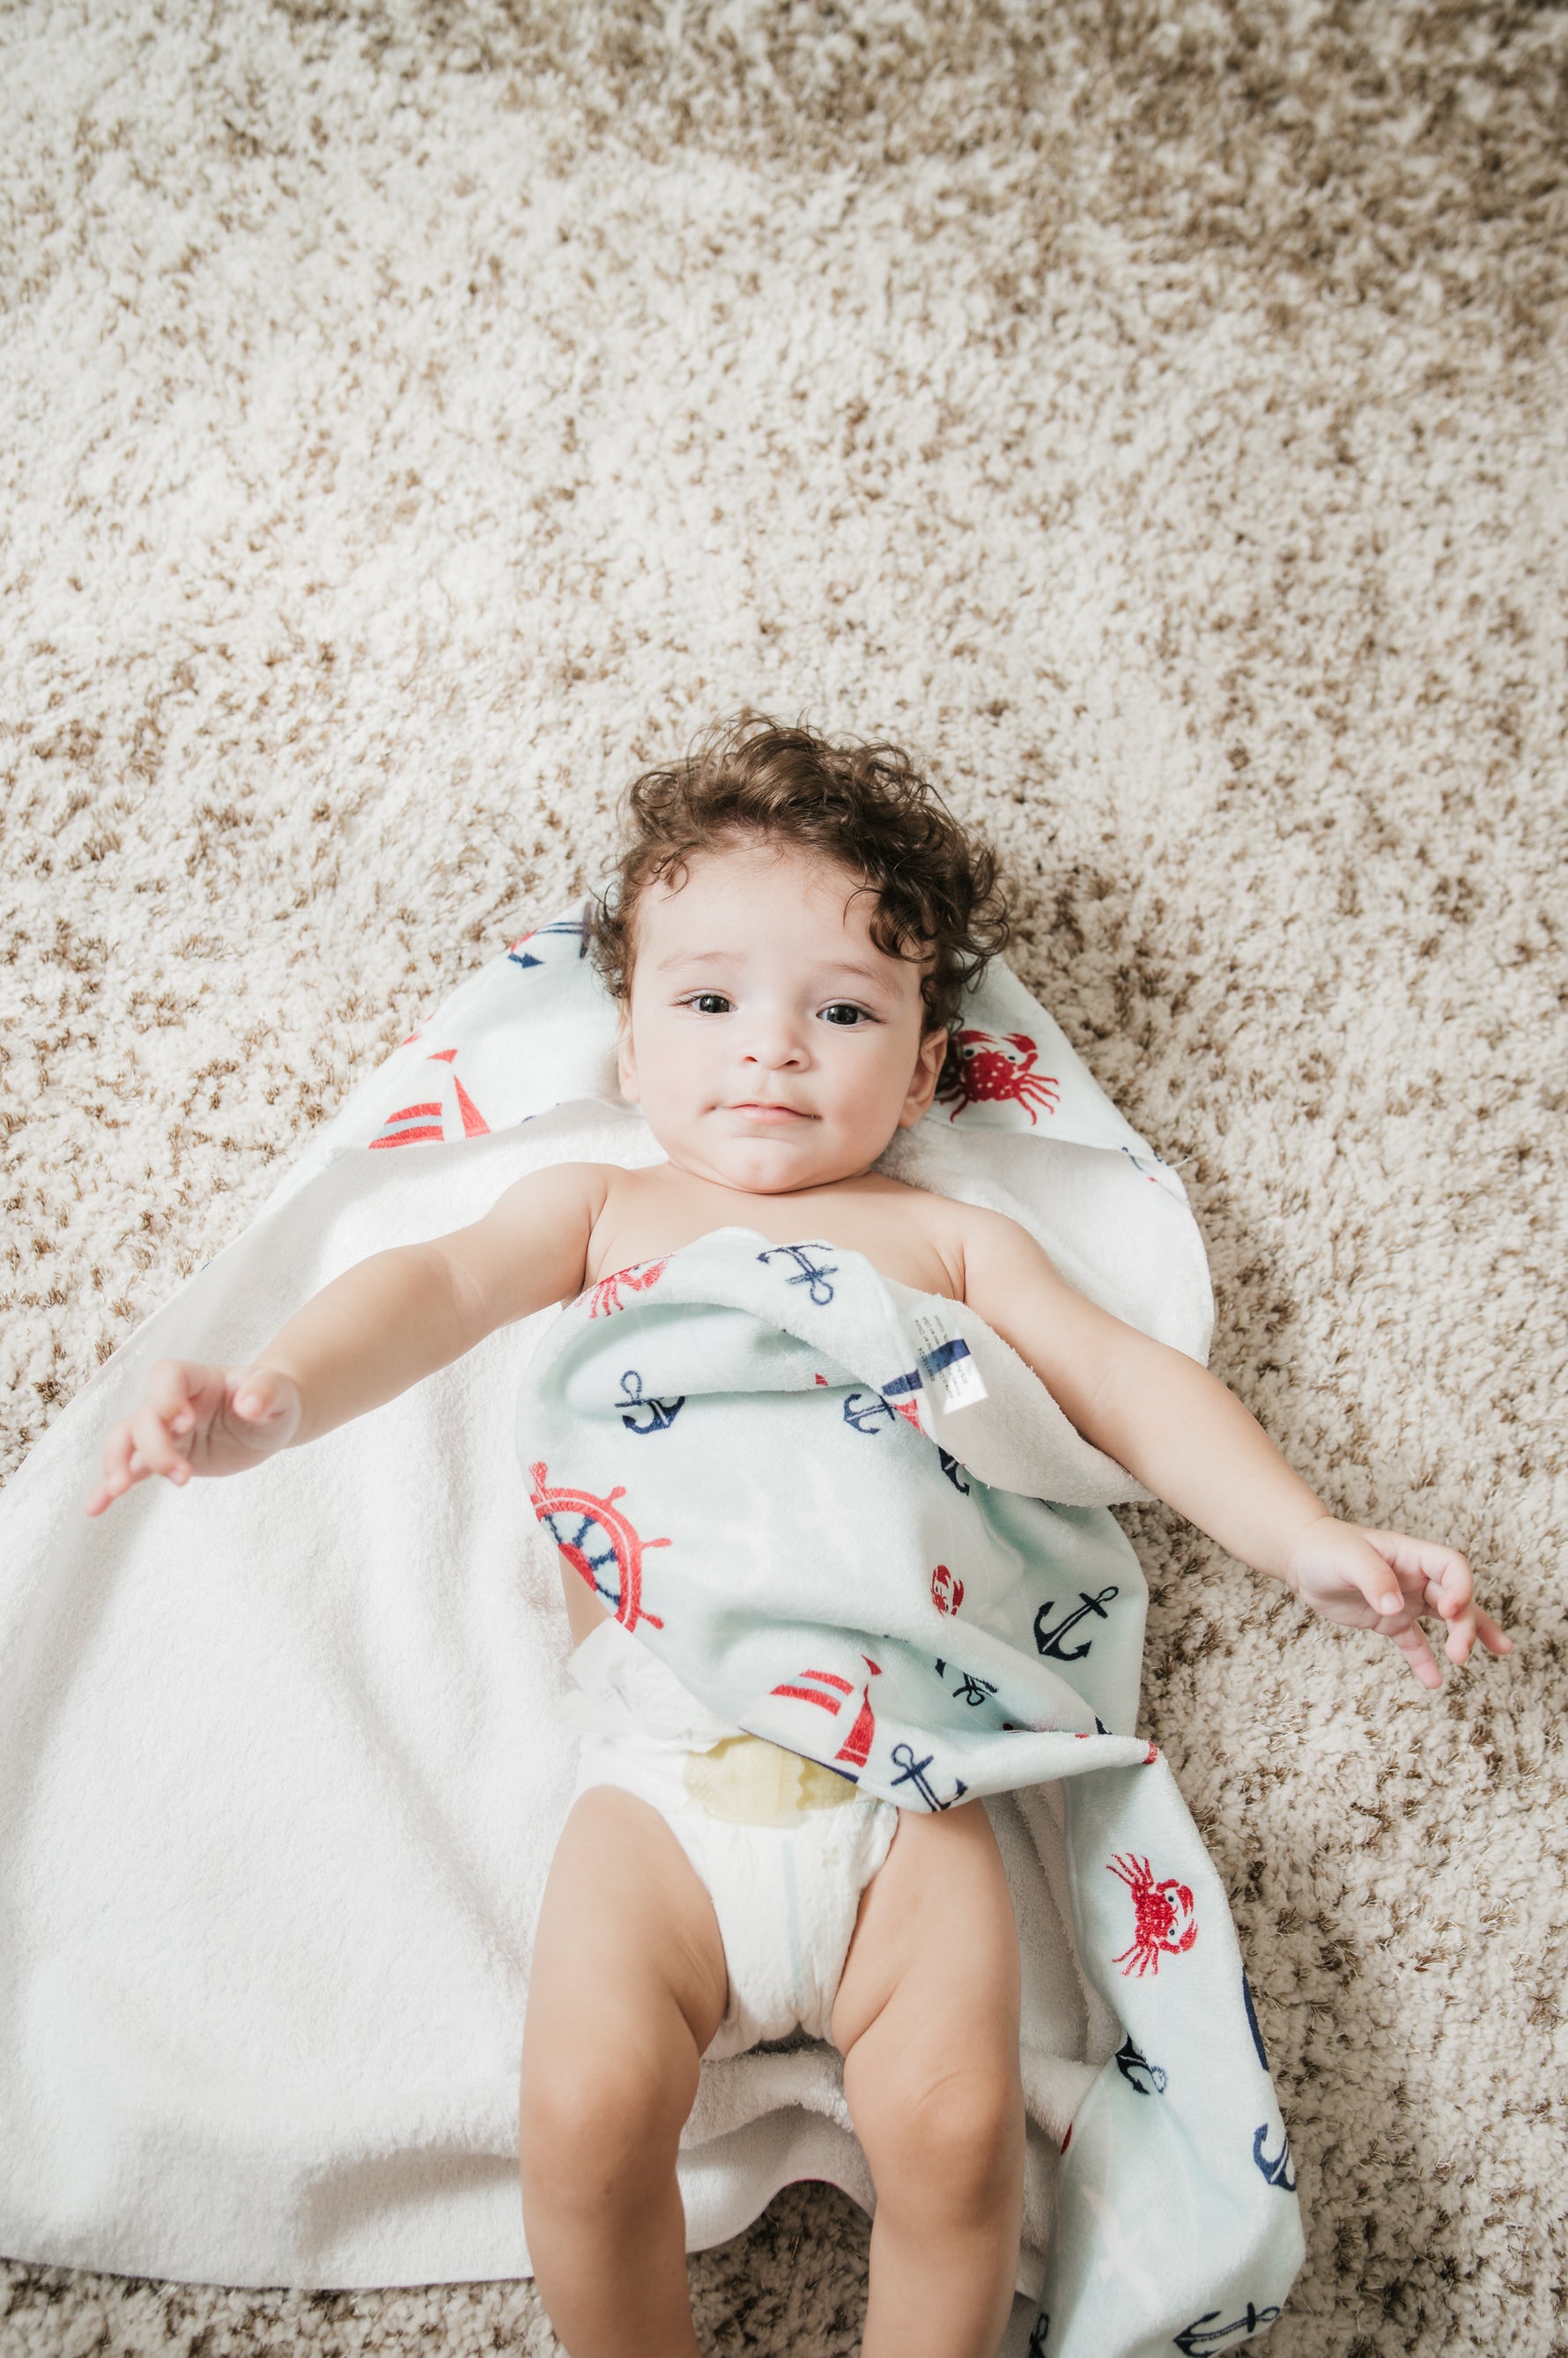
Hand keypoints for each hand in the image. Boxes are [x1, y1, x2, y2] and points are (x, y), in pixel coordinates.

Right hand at [83, 1360, 301, 1516]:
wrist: (268, 1419)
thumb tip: (249, 1403)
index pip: (166, 1376)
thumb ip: (265, 1392)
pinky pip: (130, 1469)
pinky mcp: (162, 1457)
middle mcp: (171, 1402)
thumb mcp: (279, 1393)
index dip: (167, 1397)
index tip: (185, 1422)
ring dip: (119, 1463)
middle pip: (143, 1417)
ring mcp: (163, 1430)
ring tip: (121, 1489)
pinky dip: (108, 1488)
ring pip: (124, 1440)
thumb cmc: (273, 1398)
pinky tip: (95, 1508)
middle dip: (155, 1447)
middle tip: (183, 1476)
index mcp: (197, 1379)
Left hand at [1280, 1514, 1512, 1689]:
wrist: (1302, 1559)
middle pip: (1455, 1598)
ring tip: (1472, 1660)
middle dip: (1465, 1625)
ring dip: (1464, 1638)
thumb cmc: (1325, 1548)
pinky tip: (1433, 1682)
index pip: (1452, 1568)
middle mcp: (1415, 1577)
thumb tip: (1395, 1607)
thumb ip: (1373, 1578)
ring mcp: (1405, 1600)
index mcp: (1411, 1554)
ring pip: (1446, 1620)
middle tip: (1459, 1653)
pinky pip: (1414, 1642)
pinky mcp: (1390, 1621)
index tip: (1449, 1610)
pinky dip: (1424, 1661)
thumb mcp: (1347, 1558)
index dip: (1460, 1588)